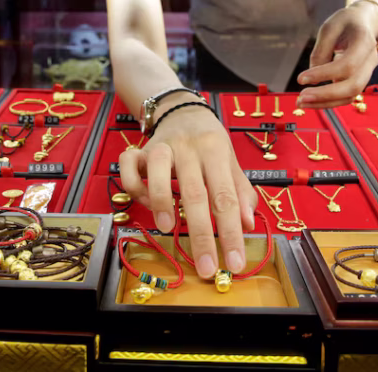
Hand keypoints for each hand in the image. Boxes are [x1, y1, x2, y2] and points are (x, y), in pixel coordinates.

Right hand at [118, 104, 257, 278]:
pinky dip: (134, 187)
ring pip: (157, 173)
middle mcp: (189, 149)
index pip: (226, 197)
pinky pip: (129, 168)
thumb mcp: (231, 161)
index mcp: (216, 151)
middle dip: (201, 236)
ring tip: (169, 229)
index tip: (235, 264)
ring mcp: (162, 147)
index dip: (231, 233)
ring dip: (161, 203)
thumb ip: (241, 192)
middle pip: (195, 194)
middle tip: (207, 268)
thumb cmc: (210, 142)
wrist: (183, 109)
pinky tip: (144, 202)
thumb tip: (248, 225)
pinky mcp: (139, 149)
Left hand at [295, 1, 377, 107]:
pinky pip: (346, 96)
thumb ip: (320, 51)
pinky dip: (329, 101)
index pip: (347, 65)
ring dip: (325, 102)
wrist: (364, 22)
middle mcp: (370, 60)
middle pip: (353, 86)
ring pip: (350, 95)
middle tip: (300, 98)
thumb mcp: (329, 27)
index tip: (300, 79)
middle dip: (326, 95)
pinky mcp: (360, 80)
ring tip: (302, 102)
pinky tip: (311, 101)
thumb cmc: (345, 22)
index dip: (324, 74)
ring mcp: (367, 72)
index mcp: (364, 42)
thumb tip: (312, 78)